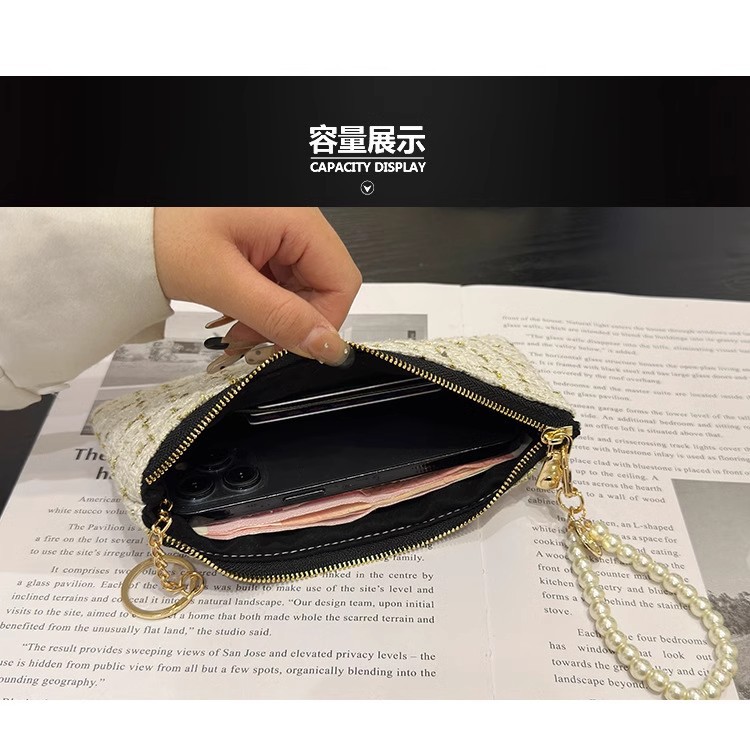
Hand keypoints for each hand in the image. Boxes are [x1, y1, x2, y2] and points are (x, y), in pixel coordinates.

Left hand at [153, 208, 361, 368]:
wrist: (125, 224)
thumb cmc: (162, 232)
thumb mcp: (223, 282)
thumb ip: (279, 316)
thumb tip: (326, 346)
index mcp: (296, 218)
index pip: (340, 280)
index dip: (324, 321)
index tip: (294, 346)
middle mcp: (294, 220)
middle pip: (322, 286)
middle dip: (293, 322)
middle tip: (253, 342)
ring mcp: (279, 231)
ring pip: (301, 289)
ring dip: (274, 317)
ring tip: (236, 328)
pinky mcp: (264, 241)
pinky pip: (280, 282)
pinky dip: (262, 305)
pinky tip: (235, 312)